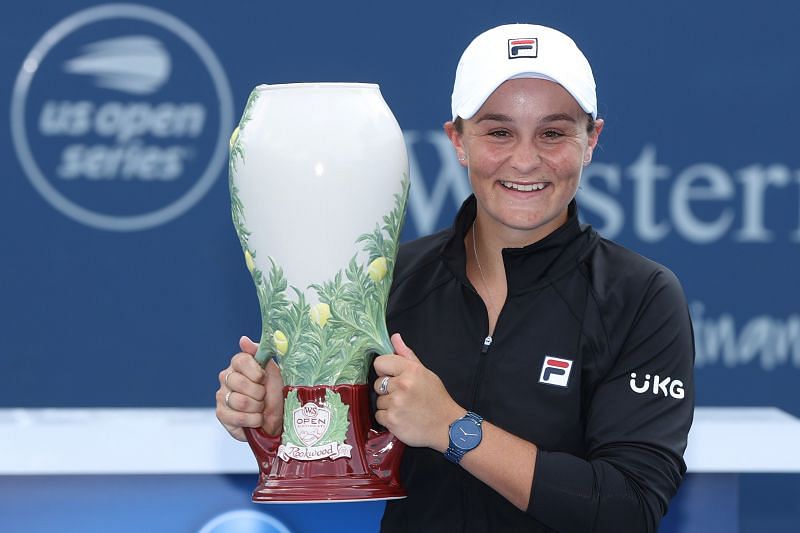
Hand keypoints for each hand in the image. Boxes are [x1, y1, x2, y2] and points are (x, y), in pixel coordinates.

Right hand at [215, 335, 283, 441]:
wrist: (278, 418)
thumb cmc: (276, 393)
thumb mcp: (274, 370)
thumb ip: (261, 352)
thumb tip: (243, 340)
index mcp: (239, 364)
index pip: (240, 360)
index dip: (256, 372)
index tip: (264, 379)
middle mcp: (227, 378)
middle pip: (240, 382)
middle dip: (259, 393)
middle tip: (264, 396)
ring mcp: (222, 396)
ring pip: (239, 401)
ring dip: (257, 408)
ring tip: (261, 408)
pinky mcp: (221, 414)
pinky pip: (236, 417)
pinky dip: (252, 420)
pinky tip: (256, 419)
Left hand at [373, 333, 464, 450]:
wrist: (446, 426)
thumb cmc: (436, 398)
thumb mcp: (425, 373)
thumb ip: (407, 354)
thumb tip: (394, 337)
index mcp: (410, 370)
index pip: (380, 363)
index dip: (385, 370)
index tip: (393, 377)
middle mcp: (402, 385)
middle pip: (378, 383)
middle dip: (388, 390)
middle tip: (405, 396)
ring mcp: (396, 404)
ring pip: (378, 401)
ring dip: (388, 405)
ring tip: (405, 408)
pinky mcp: (392, 421)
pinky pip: (379, 416)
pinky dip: (388, 418)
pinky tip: (402, 417)